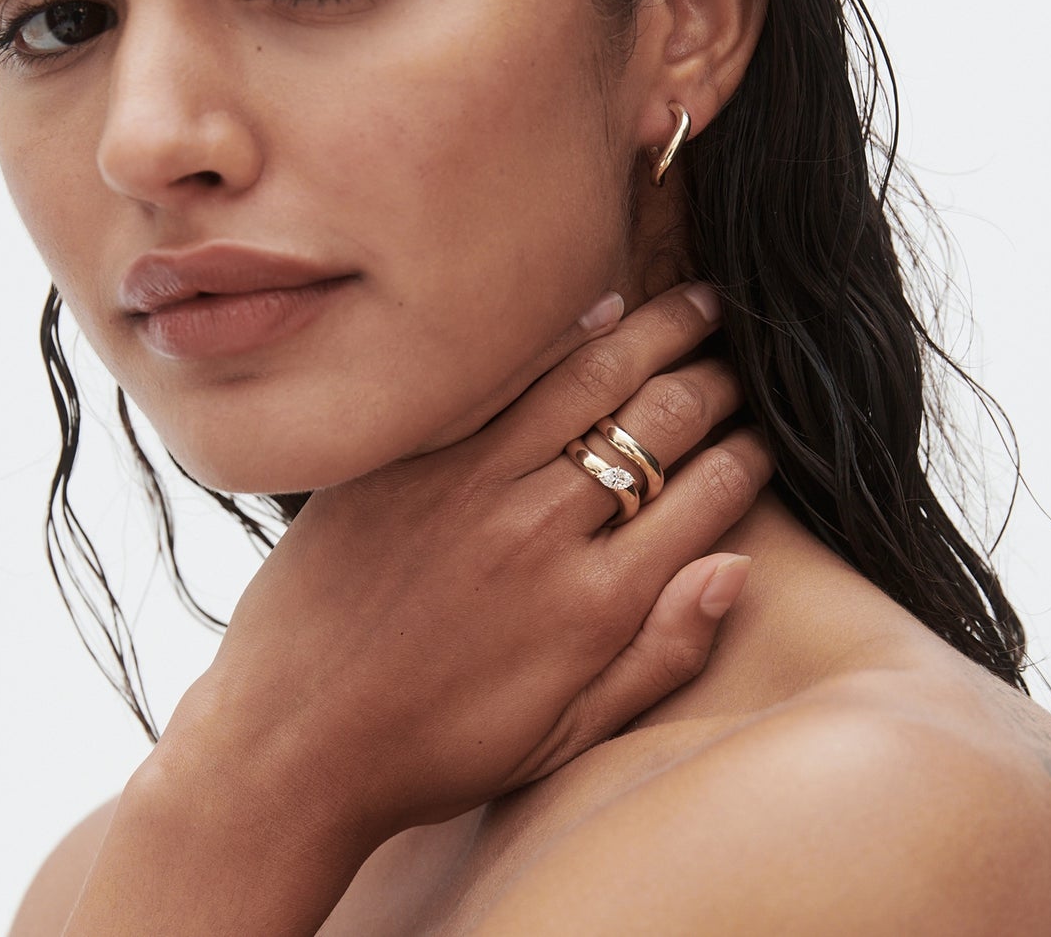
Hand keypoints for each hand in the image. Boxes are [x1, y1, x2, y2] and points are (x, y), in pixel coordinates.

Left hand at [157, 282, 771, 847]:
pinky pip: (499, 377)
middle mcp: (544, 529)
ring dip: (659, 331)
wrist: (285, 742)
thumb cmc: (432, 749)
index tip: (765, 436)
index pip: (708, 495)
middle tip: (743, 356)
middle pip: (661, 421)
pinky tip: (600, 308)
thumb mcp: (562, 736)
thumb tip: (738, 568)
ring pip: (592, 378)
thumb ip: (660, 654)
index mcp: (594, 606)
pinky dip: (559, 337)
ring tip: (702, 302)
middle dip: (718, 379)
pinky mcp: (412, 458)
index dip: (751, 455)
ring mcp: (473, 483)